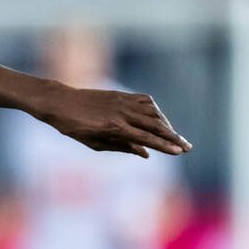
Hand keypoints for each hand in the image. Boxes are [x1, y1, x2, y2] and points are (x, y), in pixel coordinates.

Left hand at [39, 86, 190, 157]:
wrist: (60, 102)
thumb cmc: (73, 127)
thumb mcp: (94, 143)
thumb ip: (122, 147)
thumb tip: (145, 153)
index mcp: (114, 128)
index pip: (146, 138)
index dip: (165, 145)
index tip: (180, 151)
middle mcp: (122, 113)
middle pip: (155, 126)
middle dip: (173, 137)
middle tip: (188, 147)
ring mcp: (123, 102)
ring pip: (153, 112)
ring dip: (167, 125)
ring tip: (174, 136)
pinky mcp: (121, 94)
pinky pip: (145, 100)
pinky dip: (156, 109)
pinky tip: (160, 118)